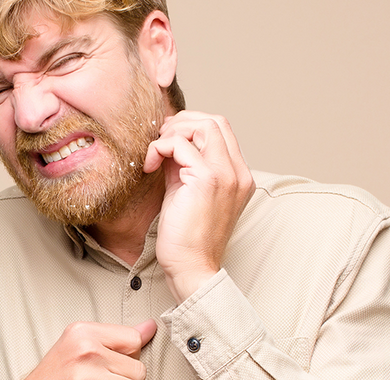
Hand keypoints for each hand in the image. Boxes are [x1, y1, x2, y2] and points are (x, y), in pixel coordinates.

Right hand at [25, 320, 157, 378]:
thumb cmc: (57, 373)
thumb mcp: (80, 345)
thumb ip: (117, 337)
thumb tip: (150, 328)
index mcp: (83, 331)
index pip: (134, 339)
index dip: (128, 355)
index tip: (110, 362)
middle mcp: (86, 348)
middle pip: (137, 367)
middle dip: (124, 376)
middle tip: (100, 377)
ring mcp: (87, 373)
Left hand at [143, 111, 254, 302]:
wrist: (191, 268)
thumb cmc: (186, 237)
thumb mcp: (187, 192)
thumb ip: (184, 165)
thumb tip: (167, 142)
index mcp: (239, 176)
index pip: (222, 129)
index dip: (191, 126)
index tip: (167, 140)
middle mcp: (239, 172)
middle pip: (215, 120)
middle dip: (182, 123)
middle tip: (159, 141)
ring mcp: (227, 175)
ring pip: (203, 124)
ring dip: (172, 133)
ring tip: (155, 155)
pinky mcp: (207, 180)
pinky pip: (180, 144)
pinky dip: (160, 148)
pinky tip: (149, 167)